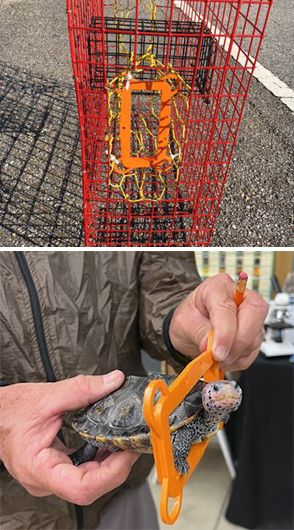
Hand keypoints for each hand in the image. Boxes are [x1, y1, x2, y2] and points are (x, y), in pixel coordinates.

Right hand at [0, 372, 138, 504]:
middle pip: (90, 486)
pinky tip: (108, 442)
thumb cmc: (11, 411)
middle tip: (132, 442)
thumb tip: (113, 381)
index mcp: (39, 469)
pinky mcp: (56, 469)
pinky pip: (83, 471)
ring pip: (89, 481)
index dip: (111, 473)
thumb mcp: (48, 396)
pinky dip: (99, 458)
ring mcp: (50, 477)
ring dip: (110, 462)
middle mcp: (45, 480)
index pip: (82, 488)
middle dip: (116, 466)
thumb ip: (83, 389)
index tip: (127, 453)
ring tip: (123, 441)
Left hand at [169, 273, 267, 370]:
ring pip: (256, 335)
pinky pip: (255, 349)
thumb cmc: (189, 319)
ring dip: (237, 353)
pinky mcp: (255, 331)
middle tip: (220, 356)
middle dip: (239, 341)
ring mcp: (250, 313)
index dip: (225, 332)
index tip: (217, 352)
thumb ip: (198, 333)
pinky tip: (226, 357)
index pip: (227, 307)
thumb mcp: (183, 324)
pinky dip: (240, 359)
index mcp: (217, 287)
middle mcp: (239, 295)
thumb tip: (210, 346)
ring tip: (217, 356)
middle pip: (254, 312)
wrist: (191, 328)